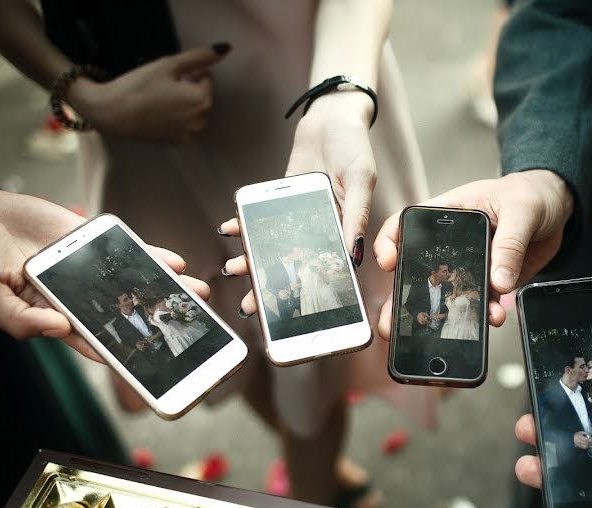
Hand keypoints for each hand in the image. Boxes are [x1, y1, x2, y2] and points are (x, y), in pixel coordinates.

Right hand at [0, 188, 210, 360]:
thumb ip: (20, 318)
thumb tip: (59, 328)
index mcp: (51, 315)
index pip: (95, 339)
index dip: (124, 351)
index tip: (154, 361)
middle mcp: (75, 295)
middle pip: (124, 310)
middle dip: (156, 317)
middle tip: (192, 325)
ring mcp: (86, 268)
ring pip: (132, 281)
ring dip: (164, 287)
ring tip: (197, 293)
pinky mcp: (89, 240)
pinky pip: (125, 250)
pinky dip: (150, 255)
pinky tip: (175, 263)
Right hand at [67, 45, 229, 143]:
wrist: (111, 113)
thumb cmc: (139, 85)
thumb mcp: (169, 65)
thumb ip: (199, 56)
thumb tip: (226, 48)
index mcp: (201, 99)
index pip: (207, 78)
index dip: (189, 72)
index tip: (170, 74)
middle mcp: (200, 120)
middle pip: (202, 96)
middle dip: (188, 88)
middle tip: (163, 85)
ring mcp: (189, 134)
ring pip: (194, 112)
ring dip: (184, 104)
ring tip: (159, 99)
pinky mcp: (176, 143)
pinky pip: (184, 126)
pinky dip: (176, 119)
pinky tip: (157, 113)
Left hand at [216, 92, 376, 315]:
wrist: (332, 116)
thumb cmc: (354, 146)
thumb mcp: (361, 179)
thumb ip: (356, 213)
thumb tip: (352, 251)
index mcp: (344, 229)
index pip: (325, 268)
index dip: (307, 289)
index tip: (288, 309)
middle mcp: (321, 226)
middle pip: (293, 263)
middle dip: (271, 284)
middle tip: (250, 306)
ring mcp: (299, 213)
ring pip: (273, 244)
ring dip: (253, 257)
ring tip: (234, 268)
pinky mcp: (282, 198)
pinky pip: (261, 217)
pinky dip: (245, 223)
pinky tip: (230, 229)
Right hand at [374, 170, 572, 339]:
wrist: (555, 210)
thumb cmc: (530, 195)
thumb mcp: (520, 210)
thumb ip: (509, 243)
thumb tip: (498, 280)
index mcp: (446, 215)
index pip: (404, 226)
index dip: (389, 244)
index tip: (389, 263)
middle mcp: (450, 244)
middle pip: (417, 272)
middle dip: (403, 300)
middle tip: (392, 325)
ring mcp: (468, 265)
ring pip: (447, 295)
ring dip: (443, 316)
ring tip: (443, 331)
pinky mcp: (488, 282)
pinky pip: (480, 303)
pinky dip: (483, 315)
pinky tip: (492, 319)